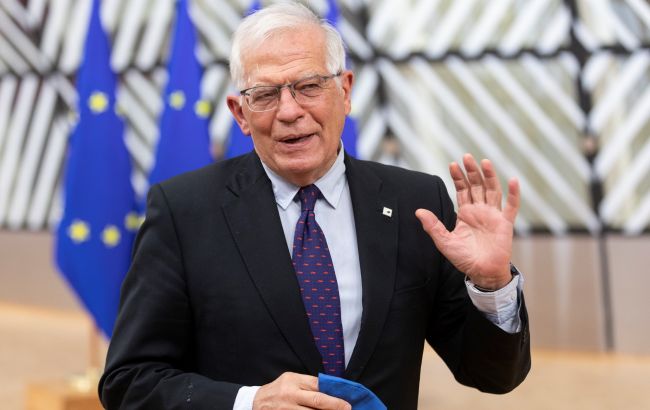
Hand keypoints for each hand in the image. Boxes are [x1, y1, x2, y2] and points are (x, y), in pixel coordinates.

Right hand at [253, 372, 350, 409]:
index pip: (317, 385)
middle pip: (316, 401)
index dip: (334, 393)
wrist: (256, 403)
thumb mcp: (291, 379)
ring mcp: (287, 409)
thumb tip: (331, 389)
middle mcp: (290, 395)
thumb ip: (308, 383)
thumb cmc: (279, 389)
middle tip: (347, 408)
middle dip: (334, 406)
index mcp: (293, 381)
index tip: (346, 400)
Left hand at [415, 154, 518, 289]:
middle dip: (471, 172)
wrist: (482, 273)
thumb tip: (418, 211)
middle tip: (467, 156)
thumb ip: (433, 226)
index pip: (462, 190)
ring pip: (493, 190)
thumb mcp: (444, 242)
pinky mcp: (505, 223)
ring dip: (490, 176)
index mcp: (465, 213)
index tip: (453, 164)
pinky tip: (513, 180)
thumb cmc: (464, 259)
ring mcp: (493, 215)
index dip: (458, 177)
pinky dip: (514, 193)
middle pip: (477, 186)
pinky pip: (511, 206)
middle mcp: (480, 211)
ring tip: (484, 162)